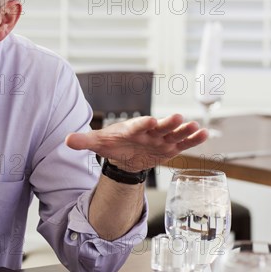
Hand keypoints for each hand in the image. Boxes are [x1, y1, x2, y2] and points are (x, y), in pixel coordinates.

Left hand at [65, 114, 207, 171]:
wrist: (123, 154)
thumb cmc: (112, 144)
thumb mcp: (97, 143)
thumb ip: (84, 140)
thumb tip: (66, 140)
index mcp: (132, 128)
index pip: (138, 125)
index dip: (144, 123)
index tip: (151, 121)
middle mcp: (149, 131)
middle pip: (160, 127)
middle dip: (169, 123)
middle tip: (179, 117)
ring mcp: (161, 139)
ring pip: (174, 134)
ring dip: (185, 131)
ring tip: (196, 127)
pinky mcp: (169, 148)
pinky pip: (183, 144)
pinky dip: (193, 140)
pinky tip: (204, 135)